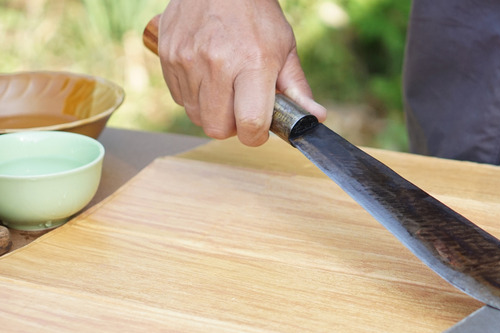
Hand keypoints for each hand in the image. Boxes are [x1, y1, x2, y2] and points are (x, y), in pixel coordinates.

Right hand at [159, 0, 325, 145]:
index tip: (260, 128)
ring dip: (212, 111)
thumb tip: (316, 118)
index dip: (256, 135)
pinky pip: (179, 98)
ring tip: (225, 88)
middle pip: (217, 128)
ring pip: (196, 115)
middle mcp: (217, 63)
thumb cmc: (256, 14)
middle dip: (232, 126)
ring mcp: (187, 60)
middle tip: (241, 108)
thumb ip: (297, 88)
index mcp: (253, 63)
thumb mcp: (285, 48)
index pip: (250, 123)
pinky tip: (207, 77)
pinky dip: (194, 96)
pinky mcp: (167, 56)